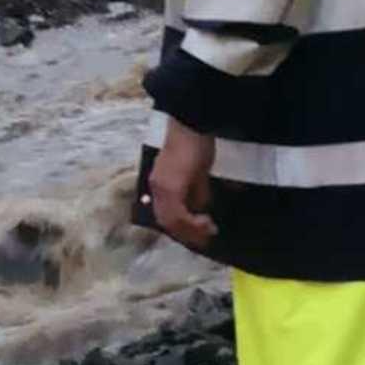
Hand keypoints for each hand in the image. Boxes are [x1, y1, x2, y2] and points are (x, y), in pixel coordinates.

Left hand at [149, 118, 217, 249]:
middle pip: (166, 220)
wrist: (191, 126)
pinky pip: (178, 213)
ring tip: (208, 231)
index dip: (180, 227)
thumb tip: (201, 208)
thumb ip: (196, 192)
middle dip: (186, 233)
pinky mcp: (169, 187)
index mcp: (160, 184)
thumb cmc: (195, 144)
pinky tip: (206, 221)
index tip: (198, 233)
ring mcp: (161, 187)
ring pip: (170, 219)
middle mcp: (156, 188)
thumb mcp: (197, 173)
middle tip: (205, 238)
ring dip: (190, 229)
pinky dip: (191, 222)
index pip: (165, 214)